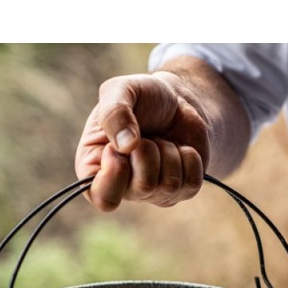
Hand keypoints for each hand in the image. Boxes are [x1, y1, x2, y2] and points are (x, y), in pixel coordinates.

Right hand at [74, 72, 209, 211]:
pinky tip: (178, 147)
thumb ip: (113, 113)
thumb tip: (127, 146)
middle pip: (142, 188)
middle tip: (145, 137)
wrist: (177, 99)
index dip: (114, 173)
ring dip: (170, 152)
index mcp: (95, 168)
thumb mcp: (119, 90)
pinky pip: (191, 183)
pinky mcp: (180, 190)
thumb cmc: (142, 97)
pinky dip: (189, 158)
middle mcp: (123, 187)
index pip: (102, 197)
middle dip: (149, 153)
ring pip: (169, 184)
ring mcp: (153, 192)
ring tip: (160, 139)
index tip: (115, 148)